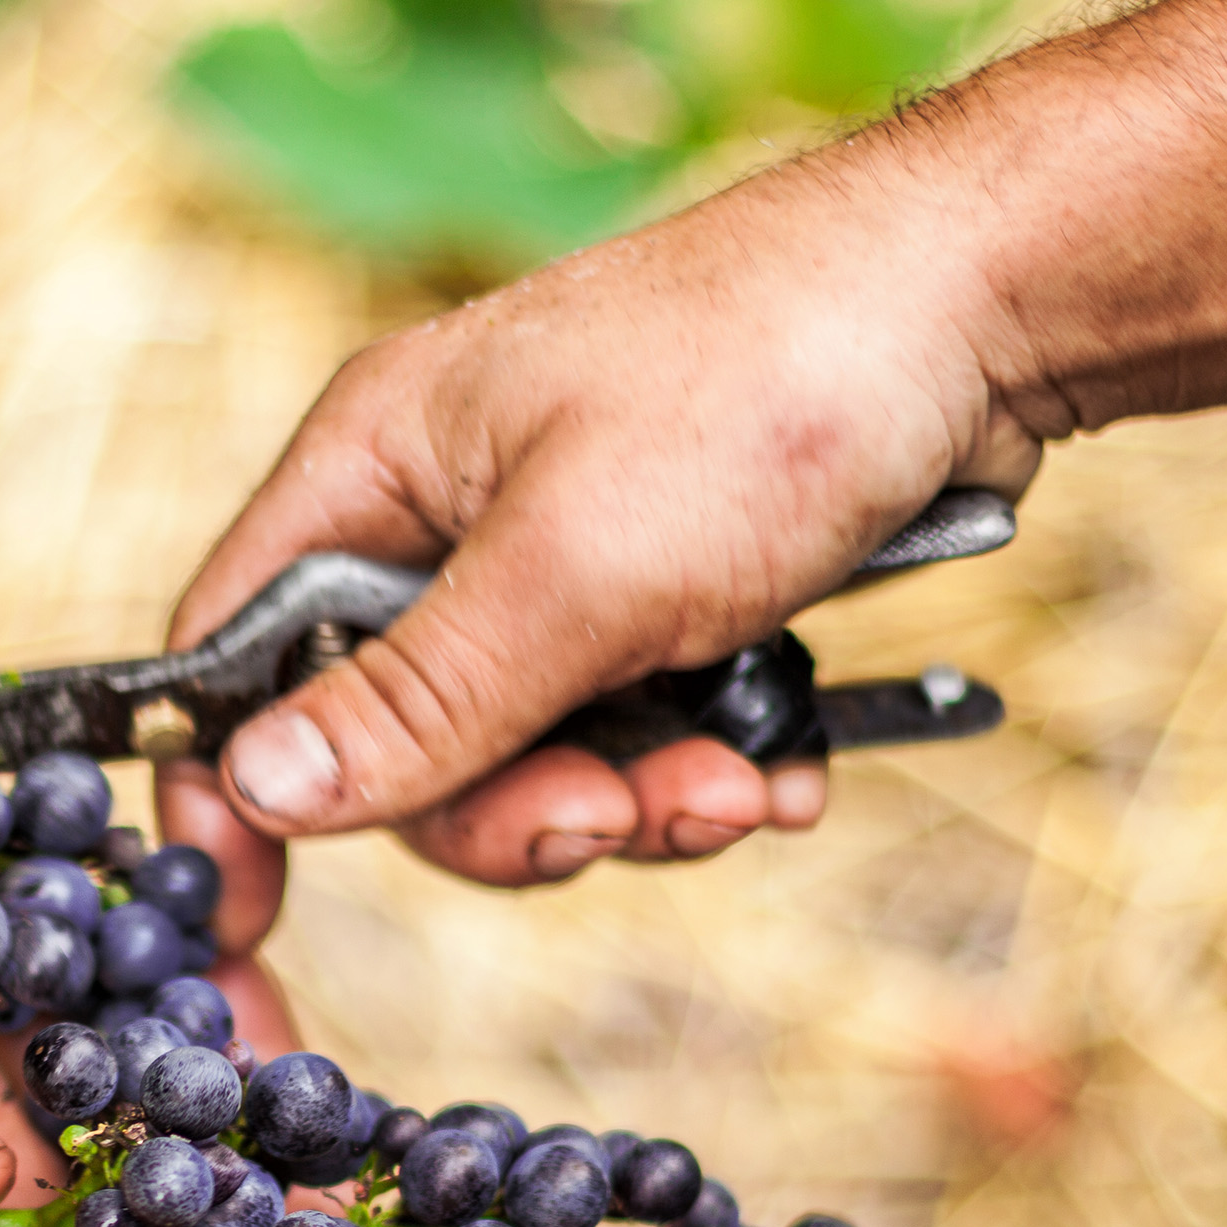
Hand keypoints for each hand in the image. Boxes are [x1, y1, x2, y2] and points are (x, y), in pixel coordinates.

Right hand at [172, 147, 1040, 887]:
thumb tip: (255, 792)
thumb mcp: (574, 568)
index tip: (247, 924)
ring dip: (634, 802)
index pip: (235, 659)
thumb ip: (417, 700)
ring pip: (530, 759)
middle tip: (618, 815)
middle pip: (398, 746)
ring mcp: (558, 557)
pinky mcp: (665, 592)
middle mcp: (445, 518)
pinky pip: (635, 735)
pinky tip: (782, 769)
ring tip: (739, 785)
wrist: (992, 302)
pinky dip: (702, 771)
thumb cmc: (768, 382)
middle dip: (516, 809)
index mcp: (371, 472)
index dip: (234, 794)